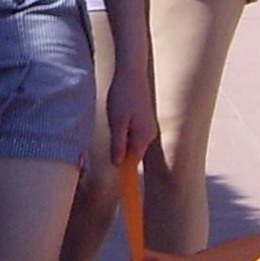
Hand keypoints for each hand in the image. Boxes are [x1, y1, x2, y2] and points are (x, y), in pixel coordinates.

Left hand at [102, 58, 157, 174]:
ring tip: (114, 116)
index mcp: (142, 137)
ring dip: (119, 138)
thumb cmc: (123, 94)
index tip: (123, 189)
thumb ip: (118, 144)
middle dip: (118, 150)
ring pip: (130, 143)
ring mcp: (147, 128)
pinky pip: (131, 134)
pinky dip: (122, 130)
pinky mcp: (143, 121)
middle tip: (111, 129)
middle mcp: (148, 135)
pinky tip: (118, 113)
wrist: (131, 71)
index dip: (125, 175)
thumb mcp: (117, 121)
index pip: (133, 164)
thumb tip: (117, 163)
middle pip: (131, 155)